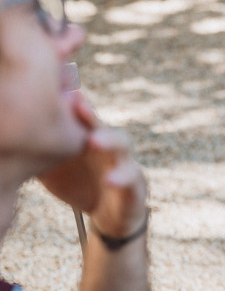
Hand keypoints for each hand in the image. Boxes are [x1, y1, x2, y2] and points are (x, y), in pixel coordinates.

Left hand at [38, 92, 147, 237]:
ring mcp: (124, 160)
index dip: (73, 101)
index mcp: (87, 136)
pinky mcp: (135, 183)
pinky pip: (132, 177)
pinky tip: (110, 179)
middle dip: (89, 113)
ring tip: (93, 140)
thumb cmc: (78, 182)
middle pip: (100, 123)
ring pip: (122, 144)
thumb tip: (7, 135)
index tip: (62, 88)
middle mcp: (107, 143)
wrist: (108, 212)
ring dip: (109, 139)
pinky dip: (122, 177)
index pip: (81, 115)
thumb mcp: (52, 167)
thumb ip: (37, 151)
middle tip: (77, 103)